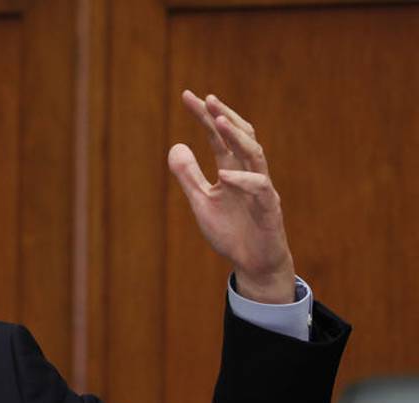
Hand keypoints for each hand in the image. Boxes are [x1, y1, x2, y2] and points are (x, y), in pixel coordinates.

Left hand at [168, 90, 294, 303]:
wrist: (252, 263)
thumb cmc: (231, 231)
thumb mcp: (201, 202)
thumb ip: (189, 176)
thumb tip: (175, 145)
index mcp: (232, 170)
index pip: (219, 136)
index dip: (205, 116)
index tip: (187, 97)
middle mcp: (248, 173)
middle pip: (240, 136)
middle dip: (224, 116)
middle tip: (206, 99)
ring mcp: (261, 189)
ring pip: (255, 154)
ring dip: (237, 138)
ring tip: (218, 122)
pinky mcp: (269, 208)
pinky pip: (259, 188)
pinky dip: (242, 180)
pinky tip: (224, 175)